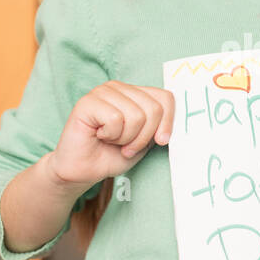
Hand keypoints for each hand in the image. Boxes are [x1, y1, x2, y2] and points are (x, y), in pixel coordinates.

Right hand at [44, 80, 174, 187]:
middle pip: (153, 109)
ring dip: (126, 138)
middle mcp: (119, 87)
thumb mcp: (145, 142)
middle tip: (126, 145)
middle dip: (143, 137)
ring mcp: (102, 92)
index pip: (166, 98)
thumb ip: (159, 127)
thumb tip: (175, 122)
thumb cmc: (112, 155)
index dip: (168, 123)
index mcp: (135, 93)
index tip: (159, 141)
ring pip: (136, 115)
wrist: (83, 171)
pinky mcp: (87, 102)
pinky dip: (111, 135)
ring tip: (111, 140)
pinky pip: (115, 119)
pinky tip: (99, 135)